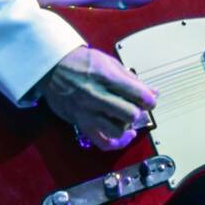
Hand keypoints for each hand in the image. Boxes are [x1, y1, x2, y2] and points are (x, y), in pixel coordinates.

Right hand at [37, 45, 157, 151]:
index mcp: (106, 77)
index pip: (138, 95)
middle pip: (130, 114)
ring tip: (131, 120)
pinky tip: (125, 135)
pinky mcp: (81, 122)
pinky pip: (102, 141)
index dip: (149, 99)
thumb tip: (152, 91)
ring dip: (129, 126)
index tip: (149, 99)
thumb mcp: (108, 62)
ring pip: (118, 130)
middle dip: (141, 113)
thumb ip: (131, 79)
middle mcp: (96, 96)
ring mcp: (87, 111)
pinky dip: (117, 142)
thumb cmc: (80, 62)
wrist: (51, 67)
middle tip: (141, 110)